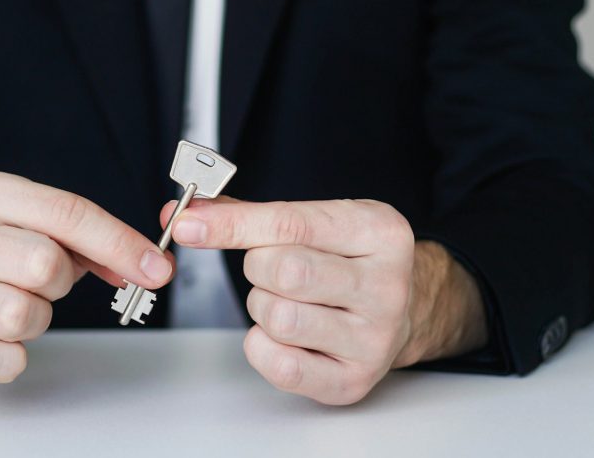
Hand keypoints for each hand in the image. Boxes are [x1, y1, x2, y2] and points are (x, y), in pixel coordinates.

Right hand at [0, 172, 174, 383]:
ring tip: (22, 305)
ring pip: (23, 315)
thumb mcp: (41, 224)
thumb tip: (147, 266)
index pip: (67, 212)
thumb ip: (95, 239)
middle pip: (44, 263)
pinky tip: (3, 338)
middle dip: (61, 281)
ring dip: (39, 318)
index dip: (120, 243)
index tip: (156, 269)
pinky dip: (13, 357)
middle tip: (47, 283)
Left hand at [166, 198, 485, 404]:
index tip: (188, 223)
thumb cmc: (350, 261)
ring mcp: (374, 338)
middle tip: (271, 268)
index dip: (230, 224)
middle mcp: (386, 285)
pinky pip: (279, 364)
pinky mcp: (353, 379)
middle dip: (257, 267)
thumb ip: (251, 215)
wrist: (406, 308)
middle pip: (283, 270)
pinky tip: (284, 333)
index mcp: (380, 232)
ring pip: (278, 317)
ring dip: (262, 306)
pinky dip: (263, 345)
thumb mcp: (319, 220)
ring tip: (285, 300)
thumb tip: (187, 213)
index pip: (290, 223)